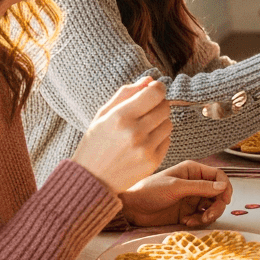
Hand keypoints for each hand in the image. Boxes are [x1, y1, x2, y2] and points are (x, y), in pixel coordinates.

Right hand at [72, 78, 170, 193]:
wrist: (91, 179)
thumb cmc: (95, 143)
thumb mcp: (103, 115)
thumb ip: (126, 94)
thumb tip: (150, 79)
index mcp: (120, 117)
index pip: (155, 93)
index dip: (158, 88)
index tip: (154, 90)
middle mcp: (135, 132)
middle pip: (165, 107)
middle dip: (158, 105)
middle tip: (146, 111)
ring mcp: (146, 148)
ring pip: (169, 123)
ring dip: (159, 122)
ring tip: (143, 129)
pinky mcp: (153, 162)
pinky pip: (168, 140)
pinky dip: (159, 138)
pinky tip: (143, 143)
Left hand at [119, 161, 232, 227]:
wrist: (132, 209)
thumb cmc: (150, 191)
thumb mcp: (176, 187)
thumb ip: (200, 187)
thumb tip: (223, 186)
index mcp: (193, 171)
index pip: (218, 176)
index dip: (225, 187)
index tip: (225, 199)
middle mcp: (195, 184)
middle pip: (218, 194)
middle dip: (217, 206)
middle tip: (209, 216)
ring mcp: (192, 199)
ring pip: (212, 207)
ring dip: (208, 215)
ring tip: (196, 221)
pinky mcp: (187, 212)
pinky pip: (201, 217)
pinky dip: (198, 221)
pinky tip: (186, 222)